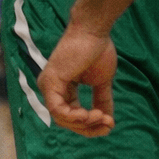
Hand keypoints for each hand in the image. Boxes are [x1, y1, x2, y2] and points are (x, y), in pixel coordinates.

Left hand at [38, 22, 116, 136]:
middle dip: (88, 127)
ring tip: (100, 117)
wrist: (94, 31)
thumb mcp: (102, 81)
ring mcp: (48, 86)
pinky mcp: (50, 83)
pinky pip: (57, 109)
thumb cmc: (97, 50)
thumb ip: (102, 100)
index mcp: (62, 90)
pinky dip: (73, 116)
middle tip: (107, 124)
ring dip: (83, 122)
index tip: (110, 123)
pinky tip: (88, 114)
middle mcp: (51, 90)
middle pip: (66, 121)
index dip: (90, 124)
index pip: (72, 115)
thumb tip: (108, 121)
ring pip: (61, 118)